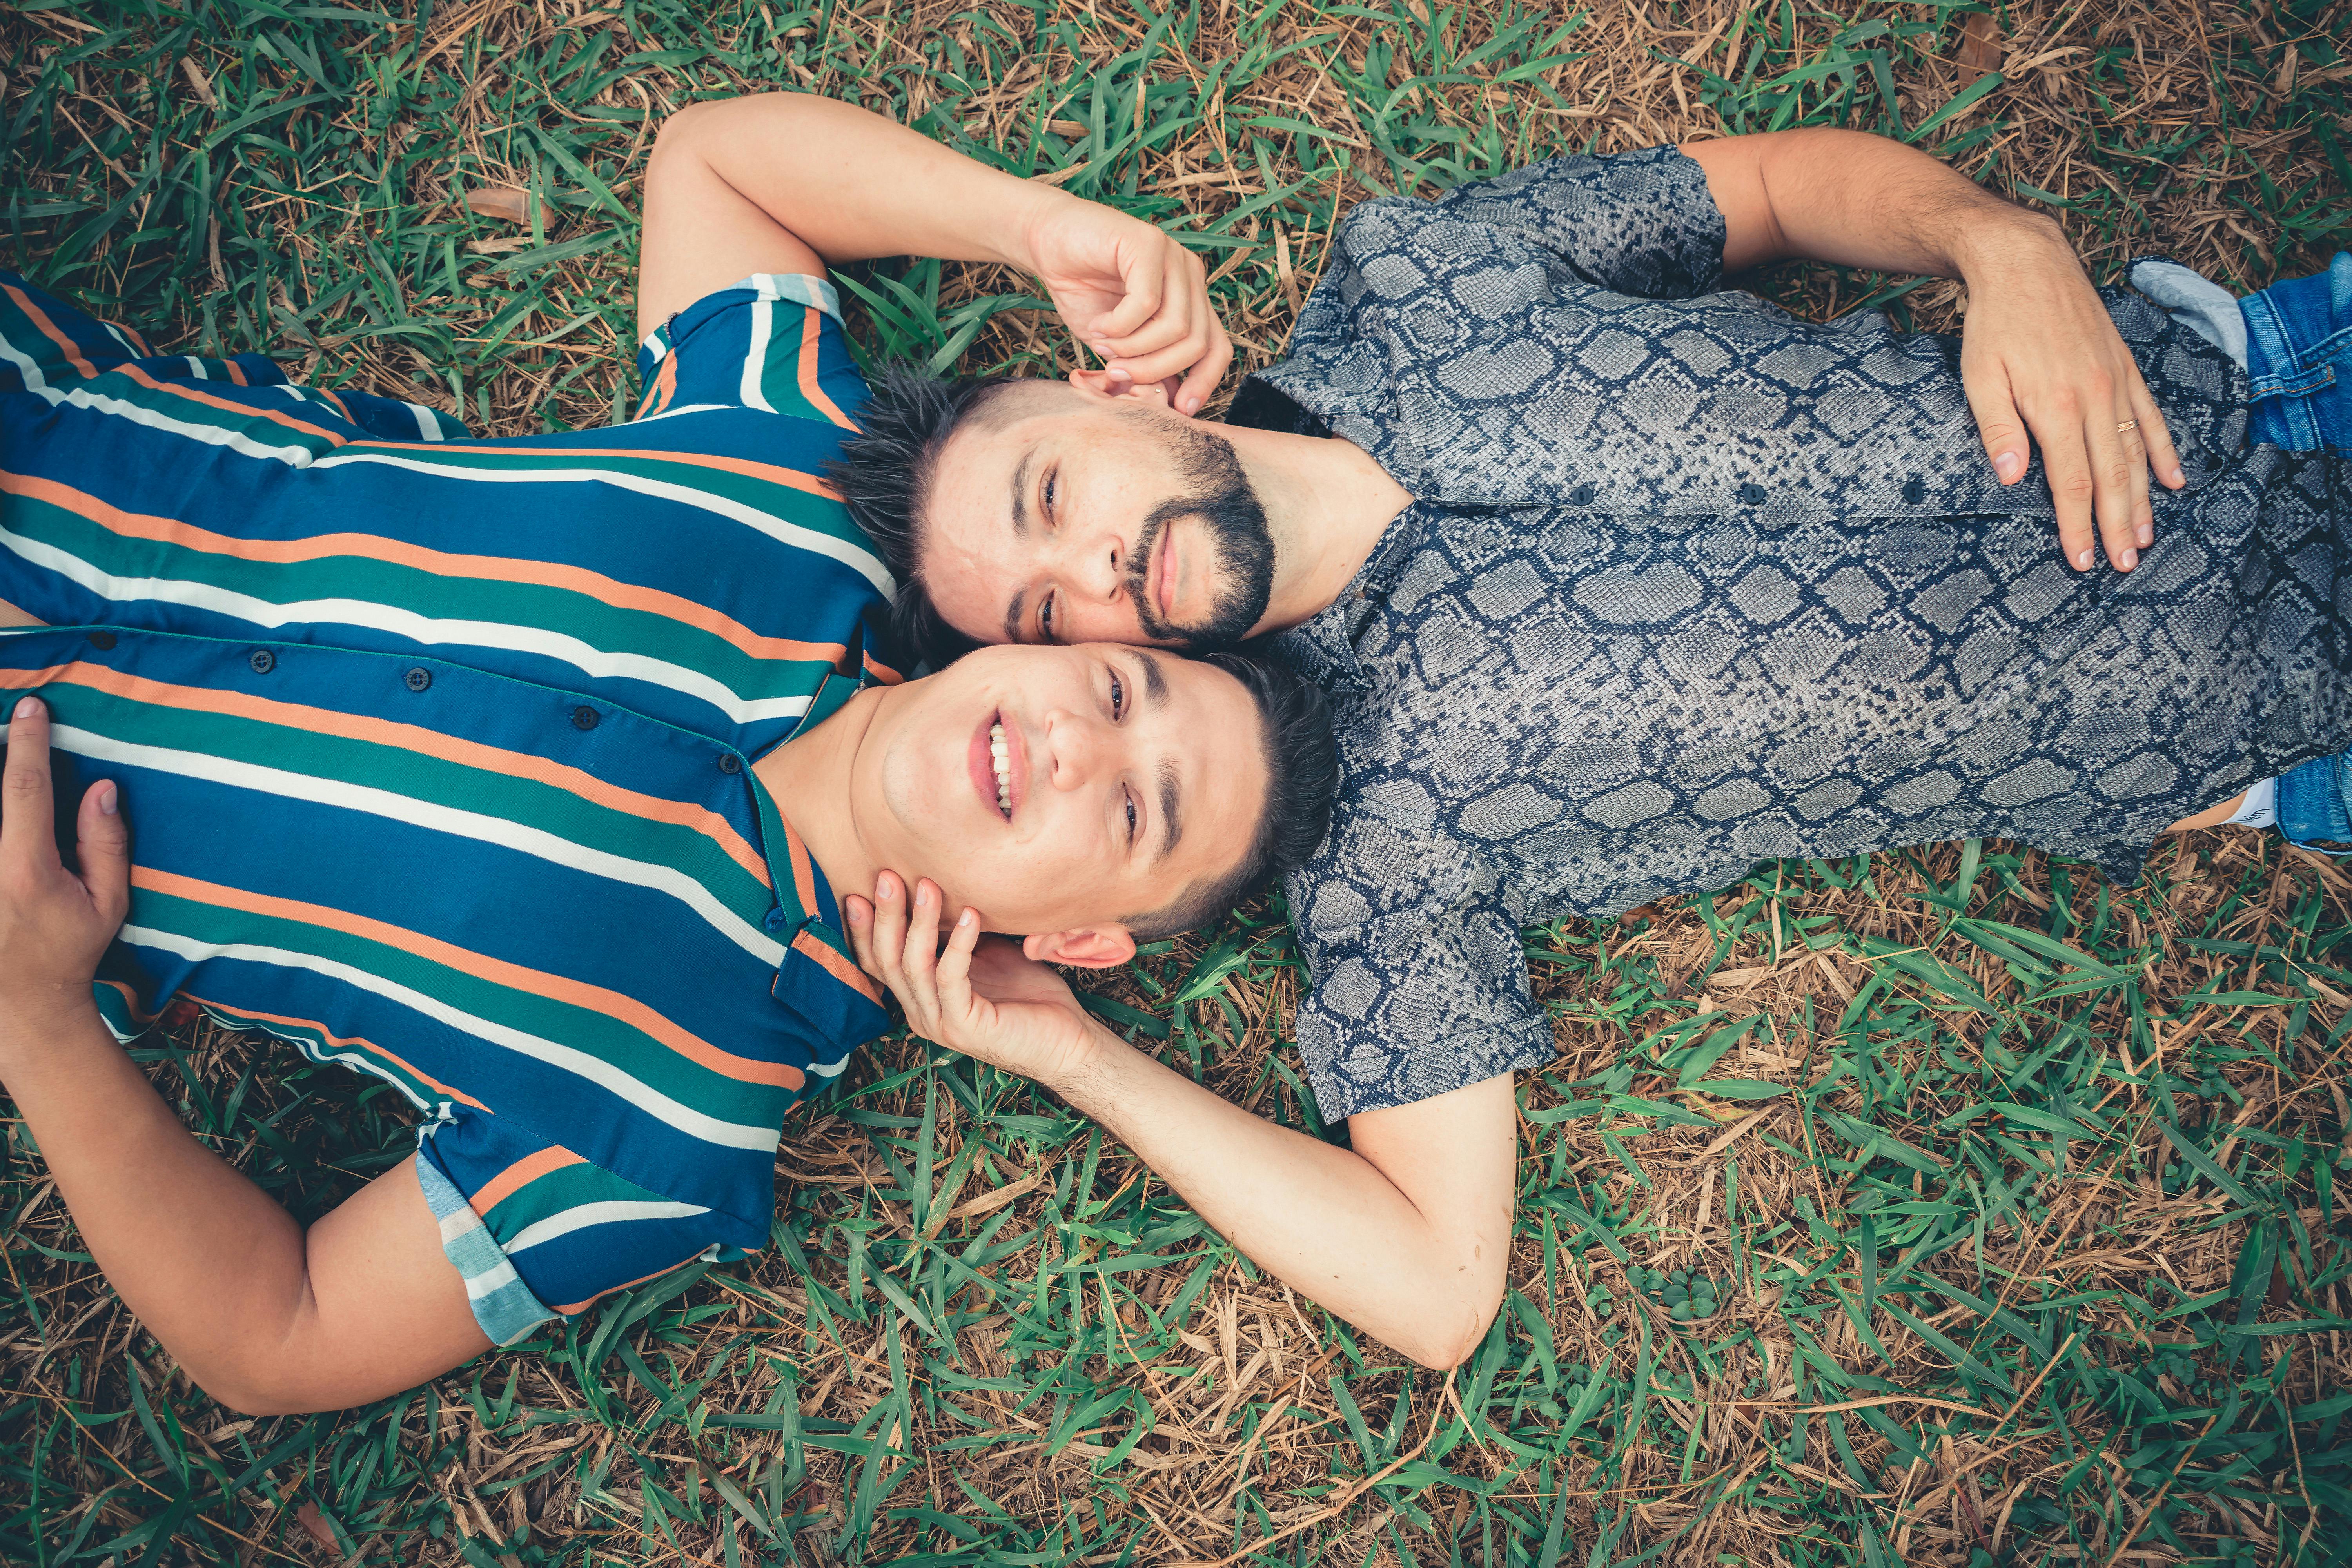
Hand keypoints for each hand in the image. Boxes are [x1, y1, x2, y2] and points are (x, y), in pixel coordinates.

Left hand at [0, 696, 128, 1041]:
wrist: (18, 1002)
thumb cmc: (68, 950)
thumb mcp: (108, 904)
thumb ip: (107, 845)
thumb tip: (101, 788)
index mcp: (26, 872)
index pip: (24, 790)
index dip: (28, 743)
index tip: (31, 708)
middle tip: (2, 719)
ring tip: (2, 756)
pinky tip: (4, 812)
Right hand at [843, 872, 1106, 1092]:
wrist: (1066, 1040)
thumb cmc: (1028, 994)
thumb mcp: (984, 955)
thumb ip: (956, 935)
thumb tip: (941, 886)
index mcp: (920, 998)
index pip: (879, 962)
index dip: (864, 928)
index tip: (859, 889)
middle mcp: (921, 1013)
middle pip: (888, 961)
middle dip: (886, 917)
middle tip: (888, 876)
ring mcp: (940, 1023)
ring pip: (913, 967)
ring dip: (919, 924)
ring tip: (928, 886)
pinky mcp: (965, 1026)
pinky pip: (951, 978)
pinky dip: (959, 944)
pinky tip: (971, 914)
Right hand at [1018, 194, 1232, 415]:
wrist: (1047, 241)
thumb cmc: (1083, 291)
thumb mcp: (1119, 343)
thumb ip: (1147, 364)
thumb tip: (1171, 402)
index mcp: (1190, 299)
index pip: (1217, 347)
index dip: (1204, 381)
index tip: (1180, 407)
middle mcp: (1189, 276)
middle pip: (1195, 343)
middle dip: (1154, 370)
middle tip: (1116, 373)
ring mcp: (1173, 257)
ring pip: (1174, 327)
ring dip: (1133, 349)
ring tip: (1102, 345)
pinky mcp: (1148, 243)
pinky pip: (1146, 303)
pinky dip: (1118, 326)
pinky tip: (1099, 323)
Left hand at [1956, 220, 2184, 572]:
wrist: (2027, 262)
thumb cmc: (1994, 324)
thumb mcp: (1980, 378)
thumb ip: (1998, 429)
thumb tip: (2012, 480)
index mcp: (2055, 406)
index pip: (2070, 481)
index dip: (2077, 524)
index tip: (2083, 559)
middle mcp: (2094, 396)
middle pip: (2111, 474)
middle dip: (2118, 524)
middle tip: (2124, 565)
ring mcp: (2115, 381)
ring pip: (2136, 452)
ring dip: (2143, 498)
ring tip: (2147, 537)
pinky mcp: (2125, 366)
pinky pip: (2150, 416)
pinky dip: (2164, 450)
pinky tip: (2174, 480)